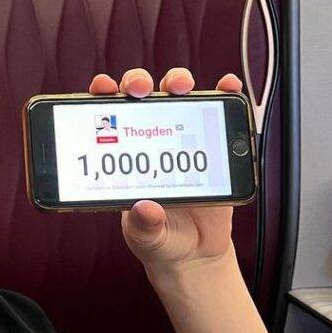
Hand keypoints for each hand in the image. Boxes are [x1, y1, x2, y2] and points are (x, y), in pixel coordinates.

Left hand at [88, 67, 242, 274]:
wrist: (195, 251)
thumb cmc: (159, 237)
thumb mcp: (145, 236)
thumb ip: (143, 226)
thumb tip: (145, 209)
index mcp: (123, 156)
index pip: (106, 115)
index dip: (102, 95)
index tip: (102, 88)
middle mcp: (149, 139)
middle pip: (141, 95)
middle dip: (138, 82)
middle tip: (141, 90)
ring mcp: (181, 137)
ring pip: (177, 96)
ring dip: (177, 81)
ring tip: (182, 87)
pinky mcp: (212, 144)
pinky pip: (218, 113)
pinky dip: (225, 94)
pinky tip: (229, 87)